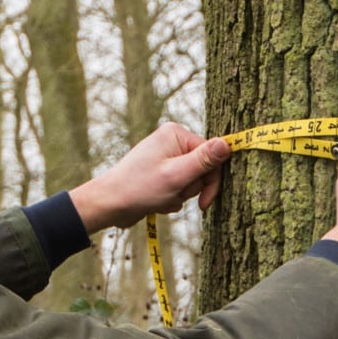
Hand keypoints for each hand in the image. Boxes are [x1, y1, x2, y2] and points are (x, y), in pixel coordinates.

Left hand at [71, 122, 232, 233]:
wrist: (109, 204)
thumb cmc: (139, 188)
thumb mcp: (176, 175)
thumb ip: (204, 160)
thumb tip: (228, 143)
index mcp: (176, 134)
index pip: (211, 154)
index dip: (211, 180)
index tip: (205, 202)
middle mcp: (172, 142)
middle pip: (202, 169)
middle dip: (190, 188)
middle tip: (171, 194)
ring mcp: (166, 158)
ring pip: (191, 182)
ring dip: (179, 195)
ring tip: (160, 197)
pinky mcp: (161, 173)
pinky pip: (179, 188)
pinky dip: (170, 199)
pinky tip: (155, 201)